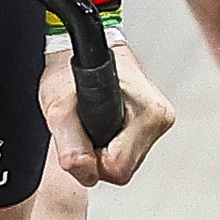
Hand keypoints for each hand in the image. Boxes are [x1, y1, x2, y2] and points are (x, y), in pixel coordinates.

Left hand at [45, 29, 176, 191]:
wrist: (81, 50)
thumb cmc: (72, 68)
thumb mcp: (59, 105)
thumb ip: (70, 143)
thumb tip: (82, 167)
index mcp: (148, 113)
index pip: (118, 168)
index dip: (92, 160)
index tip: (82, 137)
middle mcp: (159, 118)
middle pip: (123, 170)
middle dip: (98, 156)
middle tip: (85, 127)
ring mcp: (158, 122)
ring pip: (126, 165)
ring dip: (104, 151)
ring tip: (92, 122)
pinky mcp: (152, 125)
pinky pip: (128, 154)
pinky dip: (111, 145)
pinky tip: (102, 124)